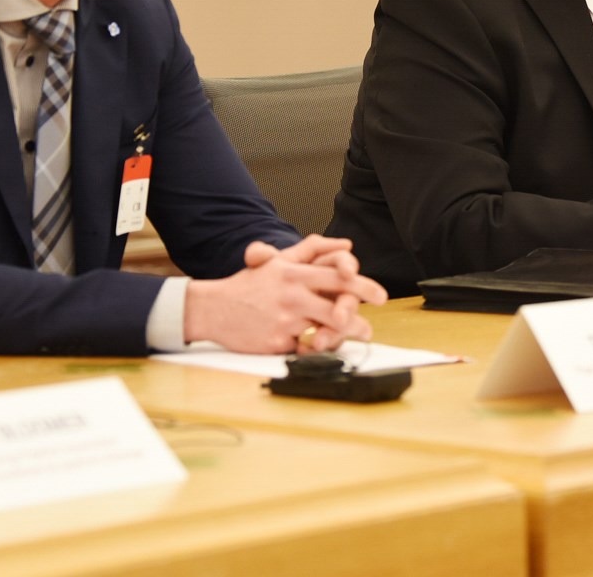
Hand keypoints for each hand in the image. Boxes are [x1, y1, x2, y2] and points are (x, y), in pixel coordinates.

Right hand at [186, 237, 387, 353]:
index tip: (380, 295)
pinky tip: (327, 348)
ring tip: (359, 337)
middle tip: (372, 326)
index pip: (336, 277)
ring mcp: (285, 320)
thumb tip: (345, 244)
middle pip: (336, 307)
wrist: (213, 309)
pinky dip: (317, 348)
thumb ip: (312, 249)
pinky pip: (305, 347)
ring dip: (345, 336)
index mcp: (294, 274)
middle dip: (359, 318)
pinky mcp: (277, 342)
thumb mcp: (278, 261)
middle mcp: (292, 296)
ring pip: (325, 330)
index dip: (362, 286)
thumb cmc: (248, 285)